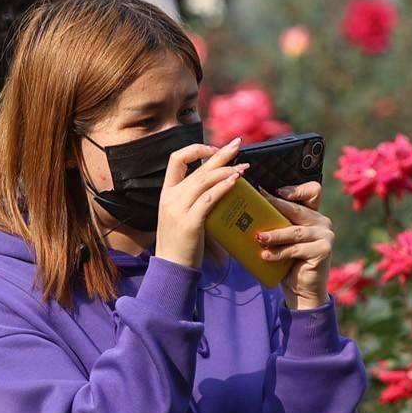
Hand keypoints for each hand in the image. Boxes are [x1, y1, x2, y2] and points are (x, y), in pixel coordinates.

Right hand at [153, 139, 251, 270]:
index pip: (176, 159)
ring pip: (204, 180)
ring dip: (227, 170)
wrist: (172, 268)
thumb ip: (195, 200)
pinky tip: (235, 181)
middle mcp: (170, 197)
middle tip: (238, 144)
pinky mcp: (190, 223)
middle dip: (220, 153)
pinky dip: (223, 187)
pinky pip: (208, 199)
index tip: (215, 150)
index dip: (196, 149)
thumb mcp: (182, 215)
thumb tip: (220, 187)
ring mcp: (178, 209)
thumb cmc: (181, 243)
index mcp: (167, 193)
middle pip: (198, 167)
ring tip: (244, 167)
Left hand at [256, 180, 338, 309]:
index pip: (312, 191)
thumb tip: (245, 212)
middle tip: (256, 204)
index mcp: (312, 215)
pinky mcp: (324, 250)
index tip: (275, 192)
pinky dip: (279, 253)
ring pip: (295, 231)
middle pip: (297, 209)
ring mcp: (326, 236)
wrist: (301, 290)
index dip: (296, 189)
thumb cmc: (287, 263)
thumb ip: (275, 224)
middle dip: (275, 205)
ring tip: (258, 237)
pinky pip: (297, 249)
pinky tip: (265, 256)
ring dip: (274, 234)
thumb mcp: (282, 240)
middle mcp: (322, 222)